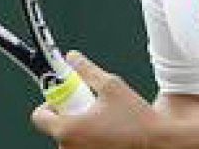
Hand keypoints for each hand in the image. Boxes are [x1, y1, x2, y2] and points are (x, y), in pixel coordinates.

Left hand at [31, 52, 168, 148]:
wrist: (159, 143)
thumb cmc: (136, 119)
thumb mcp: (110, 85)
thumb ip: (86, 70)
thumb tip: (72, 58)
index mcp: (68, 129)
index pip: (39, 117)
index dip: (49, 104)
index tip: (64, 98)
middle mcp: (70, 148)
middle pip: (56, 127)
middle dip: (70, 114)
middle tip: (90, 107)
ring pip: (71, 139)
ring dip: (81, 129)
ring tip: (104, 121)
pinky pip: (83, 147)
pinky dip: (91, 140)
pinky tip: (110, 133)